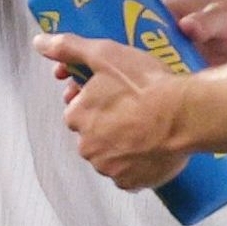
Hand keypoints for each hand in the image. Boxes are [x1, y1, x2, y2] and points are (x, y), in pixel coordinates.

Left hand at [46, 29, 199, 190]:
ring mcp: (110, 169)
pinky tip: (151, 148)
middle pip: (92, 135)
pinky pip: (128, 175)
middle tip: (134, 109)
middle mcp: (88, 147)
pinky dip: (136, 164)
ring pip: (110, 155)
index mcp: (77, 118)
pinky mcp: (131, 183)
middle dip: (108, 124)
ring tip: (146, 127)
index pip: (77, 111)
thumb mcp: (105, 54)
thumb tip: (41, 42)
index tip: (115, 94)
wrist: (185, 115)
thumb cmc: (146, 85)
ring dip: (121, 145)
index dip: (95, 101)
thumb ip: (69, 48)